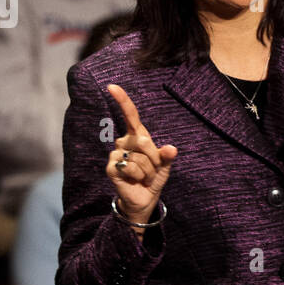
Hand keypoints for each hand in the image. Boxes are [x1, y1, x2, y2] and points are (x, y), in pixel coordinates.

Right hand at [106, 84, 177, 224]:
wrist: (145, 198)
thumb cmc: (153, 177)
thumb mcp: (165, 165)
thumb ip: (167, 155)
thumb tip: (171, 149)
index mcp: (137, 136)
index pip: (130, 116)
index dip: (122, 101)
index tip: (112, 86)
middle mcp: (124, 142)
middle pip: (144, 141)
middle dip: (155, 159)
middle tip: (153, 169)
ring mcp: (116, 154)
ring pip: (140, 158)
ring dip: (148, 171)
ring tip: (144, 177)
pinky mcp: (111, 167)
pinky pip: (131, 168)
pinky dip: (139, 176)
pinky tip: (135, 180)